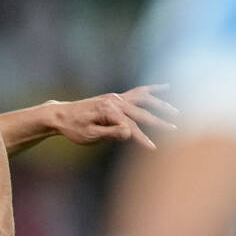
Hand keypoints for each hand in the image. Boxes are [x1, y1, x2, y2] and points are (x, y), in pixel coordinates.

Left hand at [50, 84, 177, 149]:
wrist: (60, 115)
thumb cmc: (74, 128)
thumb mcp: (90, 135)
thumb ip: (110, 133)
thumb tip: (130, 131)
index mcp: (108, 111)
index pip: (131, 127)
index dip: (142, 139)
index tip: (154, 149)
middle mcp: (114, 101)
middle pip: (141, 113)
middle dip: (159, 122)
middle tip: (175, 130)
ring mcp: (115, 98)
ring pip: (143, 99)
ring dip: (160, 104)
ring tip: (175, 112)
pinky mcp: (115, 98)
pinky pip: (137, 92)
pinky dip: (152, 90)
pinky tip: (166, 86)